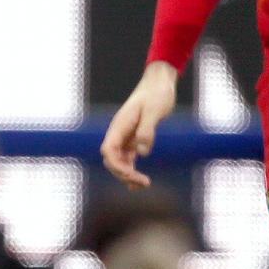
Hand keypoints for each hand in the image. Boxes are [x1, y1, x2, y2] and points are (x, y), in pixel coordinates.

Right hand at [101, 61, 178, 188]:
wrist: (159, 83)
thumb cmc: (157, 94)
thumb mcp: (154, 111)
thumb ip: (147, 131)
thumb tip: (142, 153)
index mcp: (120, 126)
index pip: (108, 151)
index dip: (116, 166)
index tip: (131, 175)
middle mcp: (119, 133)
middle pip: (112, 160)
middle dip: (124, 174)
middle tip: (143, 183)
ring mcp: (126, 136)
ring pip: (119, 161)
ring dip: (128, 174)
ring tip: (143, 185)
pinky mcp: (135, 138)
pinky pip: (129, 158)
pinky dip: (132, 170)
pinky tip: (140, 181)